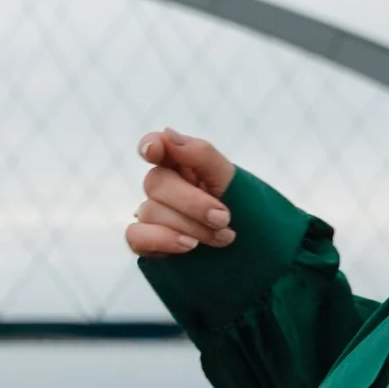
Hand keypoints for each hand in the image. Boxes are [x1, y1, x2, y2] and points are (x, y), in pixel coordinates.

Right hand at [126, 127, 234, 256]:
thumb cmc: (242, 213)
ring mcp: (152, 215)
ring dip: (191, 227)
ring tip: (222, 238)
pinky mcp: (146, 243)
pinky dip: (164, 240)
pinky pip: (135, 237)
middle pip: (156, 182)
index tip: (154, 149)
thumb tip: (166, 133)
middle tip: (224, 218)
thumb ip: (200, 154)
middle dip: (193, 203)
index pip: (156, 146)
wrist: (252, 254)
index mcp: (182, 164)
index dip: (150, 145)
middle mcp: (163, 186)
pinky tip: (189, 246)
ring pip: (150, 211)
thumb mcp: (231, 180)